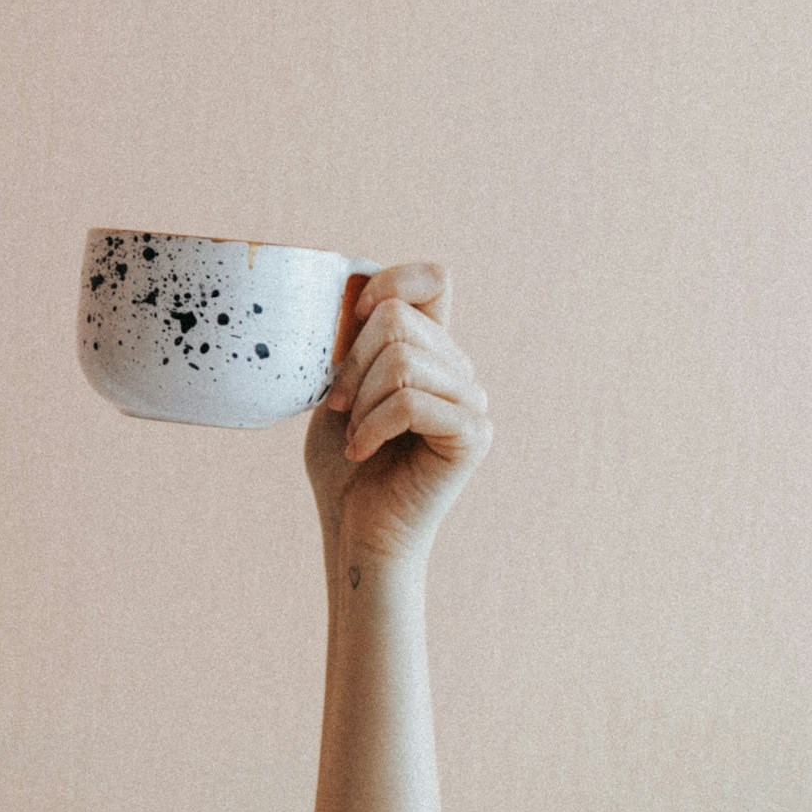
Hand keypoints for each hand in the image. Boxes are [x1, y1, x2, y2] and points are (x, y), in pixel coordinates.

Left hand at [304, 262, 490, 568]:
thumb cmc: (345, 466)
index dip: (388, 282)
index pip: (433, 279)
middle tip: (338, 407)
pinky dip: (373, 427)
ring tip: (355, 436)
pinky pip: (412, 402)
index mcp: (432, 351)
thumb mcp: (338, 389)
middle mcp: (459, 371)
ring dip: (361, 402)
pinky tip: (363, 452)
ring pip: (403, 361)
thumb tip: (351, 298)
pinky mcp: (473, 436)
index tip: (350, 319)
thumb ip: (351, 343)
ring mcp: (472, 402)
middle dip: (350, 363)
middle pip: (399, 319)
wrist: (356, 532)